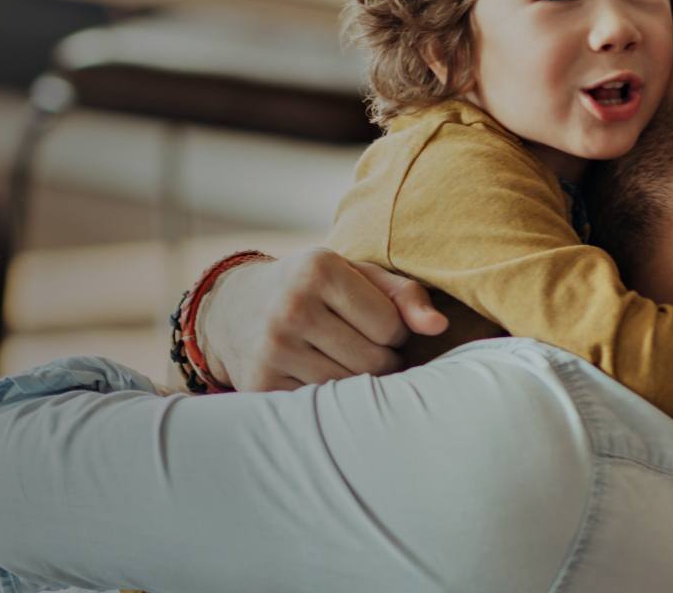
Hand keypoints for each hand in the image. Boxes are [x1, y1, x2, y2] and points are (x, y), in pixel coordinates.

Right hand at [196, 249, 447, 390]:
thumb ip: (404, 294)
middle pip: (374, 363)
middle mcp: (292, 306)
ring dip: (358, 383)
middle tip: (361, 347)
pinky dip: (328, 398)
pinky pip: (321, 406)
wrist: (233, 309)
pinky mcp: (261, 382)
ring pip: (350, 388)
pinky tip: (315, 374)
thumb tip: (439, 327)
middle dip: (380, 361)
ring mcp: (273, 347)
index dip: (393, 331)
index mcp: (319, 268)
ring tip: (342, 360)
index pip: (392, 327)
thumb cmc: (312, 289)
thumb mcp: (355, 276)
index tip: (373, 324)